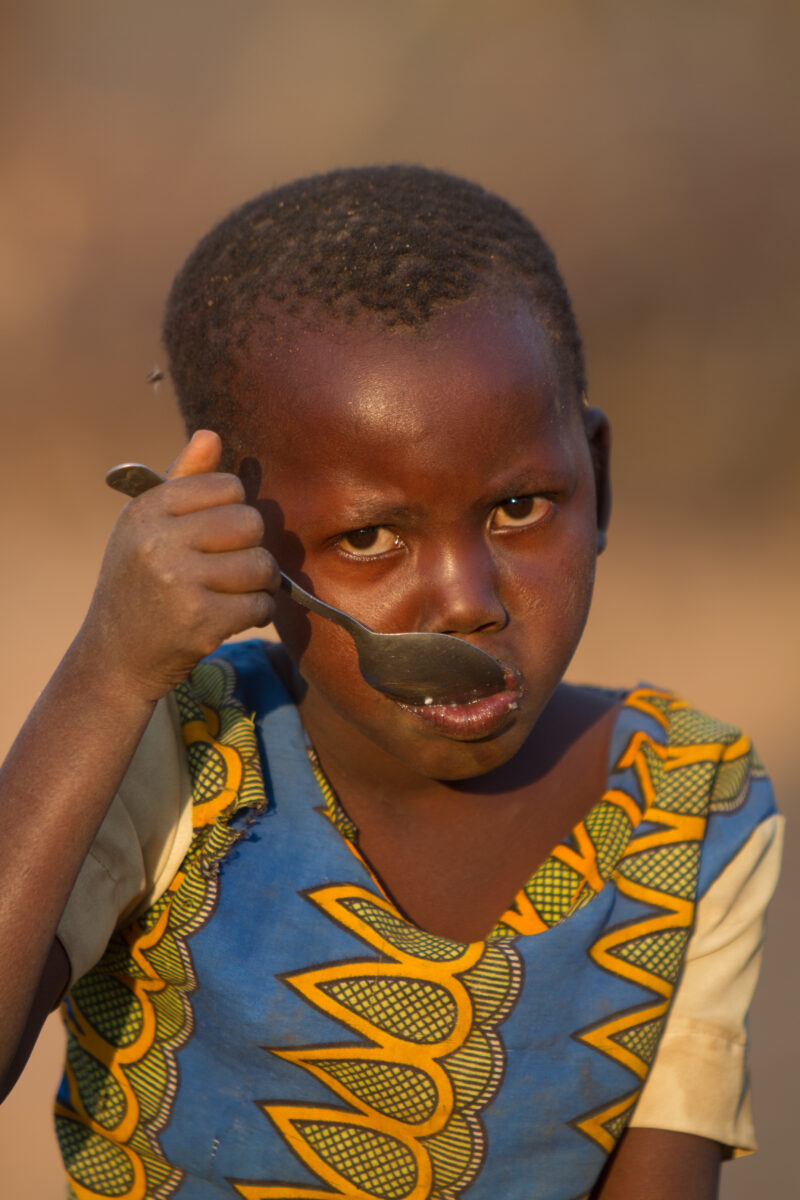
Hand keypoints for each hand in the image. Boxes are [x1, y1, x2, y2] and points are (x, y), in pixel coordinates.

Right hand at [80, 430, 278, 699]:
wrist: (115, 657)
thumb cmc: (138, 584)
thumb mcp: (146, 527)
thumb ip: (183, 481)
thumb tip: (211, 435)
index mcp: (147, 510)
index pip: (228, 486)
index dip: (233, 511)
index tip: (216, 535)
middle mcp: (158, 541)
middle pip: (250, 522)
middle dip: (249, 548)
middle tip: (227, 568)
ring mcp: (179, 582)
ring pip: (262, 565)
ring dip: (257, 585)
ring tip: (230, 594)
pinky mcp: (201, 621)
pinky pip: (261, 605)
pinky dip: (257, 614)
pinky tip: (232, 618)